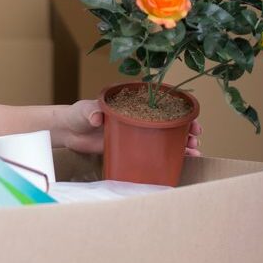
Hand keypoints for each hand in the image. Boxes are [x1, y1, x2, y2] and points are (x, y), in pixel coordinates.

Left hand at [58, 100, 202, 155]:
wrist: (68, 131)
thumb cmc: (77, 115)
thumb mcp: (84, 111)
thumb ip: (91, 112)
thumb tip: (97, 117)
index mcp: (132, 101)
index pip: (160, 102)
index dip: (178, 109)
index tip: (190, 117)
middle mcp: (139, 116)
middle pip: (168, 120)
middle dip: (185, 128)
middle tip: (195, 137)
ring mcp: (137, 132)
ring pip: (166, 136)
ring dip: (182, 142)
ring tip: (194, 151)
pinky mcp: (133, 146)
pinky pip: (154, 150)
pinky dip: (169, 154)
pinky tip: (183, 160)